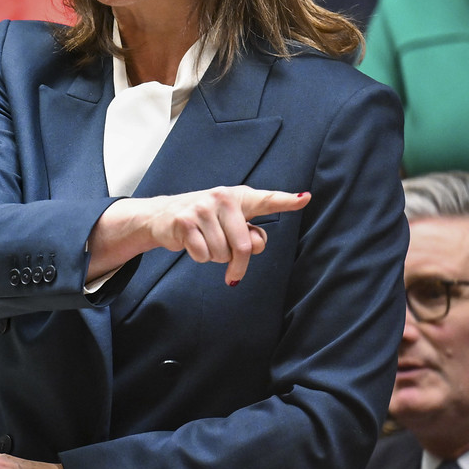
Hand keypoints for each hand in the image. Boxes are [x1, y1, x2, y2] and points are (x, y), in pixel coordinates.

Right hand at [89, 186, 310, 284]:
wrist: (163, 216)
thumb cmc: (206, 222)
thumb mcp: (230, 224)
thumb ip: (249, 236)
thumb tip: (254, 246)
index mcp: (239, 197)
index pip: (267, 200)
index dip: (287, 201)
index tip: (306, 198)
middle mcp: (223, 197)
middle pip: (244, 247)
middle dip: (238, 265)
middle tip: (232, 271)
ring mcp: (202, 208)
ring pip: (221, 254)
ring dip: (215, 258)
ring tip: (205, 243)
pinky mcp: (184, 222)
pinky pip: (203, 256)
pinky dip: (199, 257)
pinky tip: (192, 244)